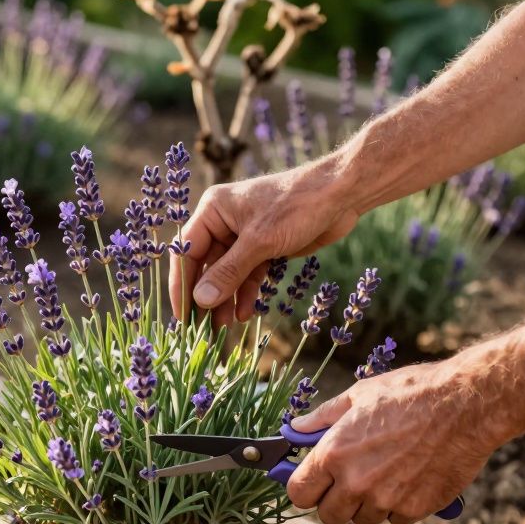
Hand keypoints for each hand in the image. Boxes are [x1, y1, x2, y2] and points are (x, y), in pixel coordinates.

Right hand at [169, 162, 361, 326]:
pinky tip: (246, 313)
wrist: (341, 195)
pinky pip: (248, 274)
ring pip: (227, 274)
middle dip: (207, 296)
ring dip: (226, 299)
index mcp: (213, 210)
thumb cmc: (296, 205)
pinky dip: (247, 293)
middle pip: (206, 266)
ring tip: (224, 327)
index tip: (182, 315)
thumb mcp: (259, 242)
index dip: (182, 285)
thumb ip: (228, 272)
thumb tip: (200, 301)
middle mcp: (224, 221)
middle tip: (202, 328)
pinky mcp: (264, 246)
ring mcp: (244, 235)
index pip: (187, 252)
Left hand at [285, 360, 512, 523]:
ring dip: (367, 503)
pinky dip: (398, 505)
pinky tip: (408, 478)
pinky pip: (395, 519)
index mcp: (333, 454)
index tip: (313, 481)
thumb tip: (296, 429)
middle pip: (328, 514)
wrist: (464, 405)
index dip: (304, 487)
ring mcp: (386, 499)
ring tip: (384, 472)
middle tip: (349, 478)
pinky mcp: (415, 509)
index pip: (298, 493)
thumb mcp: (358, 396)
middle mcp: (355, 482)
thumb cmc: (409, 394)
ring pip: (362, 519)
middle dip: (334, 500)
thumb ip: (321, 418)